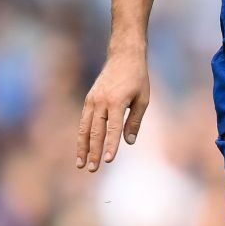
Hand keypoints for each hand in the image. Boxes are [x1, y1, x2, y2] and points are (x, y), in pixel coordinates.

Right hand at [77, 48, 149, 170]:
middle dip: (93, 152)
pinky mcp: (89, 99)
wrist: (124, 56)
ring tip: (81, 164)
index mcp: (116, 102)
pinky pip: (84, 121)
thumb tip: (129, 142)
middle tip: (92, 169)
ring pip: (85, 128)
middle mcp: (101, 102)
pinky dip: (82, 135)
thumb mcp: (143, 99)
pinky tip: (82, 148)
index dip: (111, 146)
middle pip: (95, 131)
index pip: (113, 129)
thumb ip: (135, 121)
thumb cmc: (138, 78)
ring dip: (82, 147)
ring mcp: (92, 100)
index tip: (108, 161)